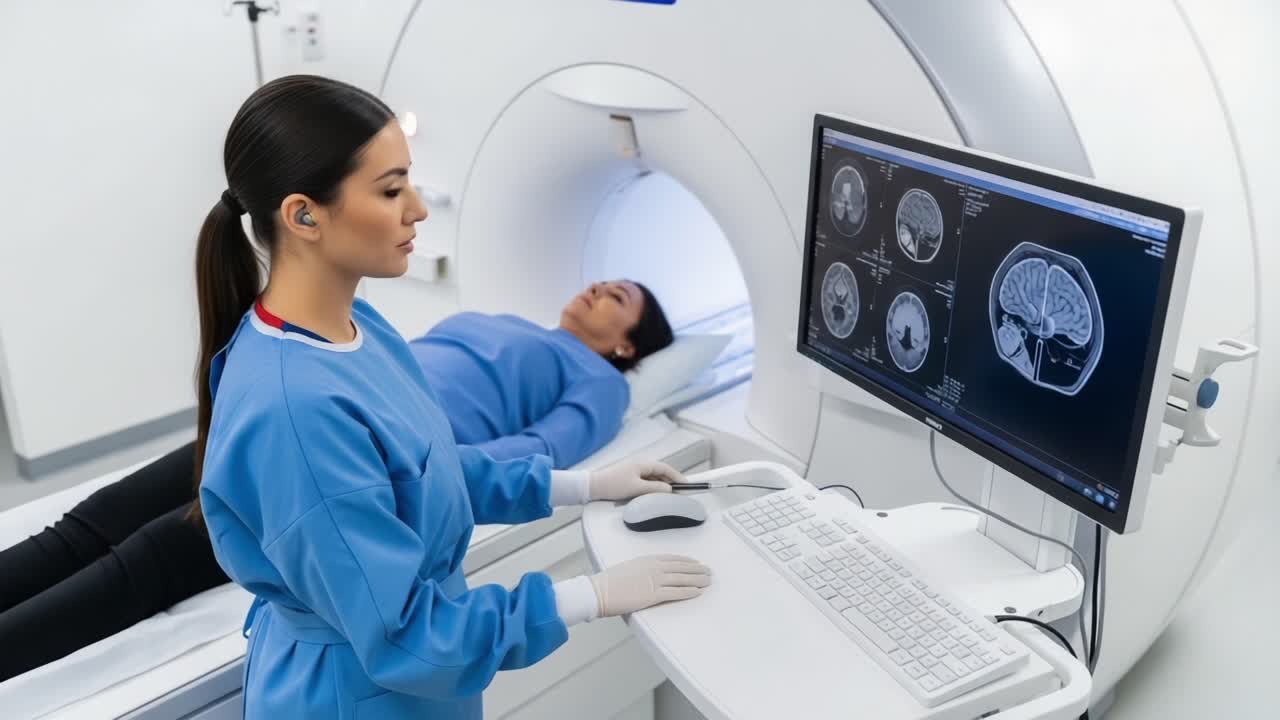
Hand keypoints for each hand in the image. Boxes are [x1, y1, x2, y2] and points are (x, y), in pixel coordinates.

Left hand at [588, 459, 683, 501]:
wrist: (593, 486)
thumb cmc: (613, 485)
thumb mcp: (636, 488)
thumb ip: (655, 488)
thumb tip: (668, 489)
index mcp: (643, 464)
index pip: (665, 468)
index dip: (677, 476)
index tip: (687, 485)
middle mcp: (640, 465)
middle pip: (660, 473)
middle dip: (670, 482)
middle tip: (680, 493)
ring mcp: (635, 471)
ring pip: (654, 478)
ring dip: (661, 486)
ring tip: (668, 496)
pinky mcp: (630, 477)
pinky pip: (646, 481)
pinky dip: (652, 487)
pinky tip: (654, 495)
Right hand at [589, 554, 710, 616]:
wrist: (598, 591)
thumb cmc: (608, 582)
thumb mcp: (628, 569)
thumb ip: (641, 570)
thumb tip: (649, 576)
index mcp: (647, 559)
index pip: (674, 558)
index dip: (688, 561)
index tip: (697, 563)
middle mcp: (653, 567)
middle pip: (682, 567)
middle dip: (698, 570)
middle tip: (709, 572)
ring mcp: (654, 580)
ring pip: (683, 578)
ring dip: (698, 580)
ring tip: (708, 581)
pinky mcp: (653, 594)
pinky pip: (676, 592)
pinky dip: (689, 592)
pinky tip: (698, 592)